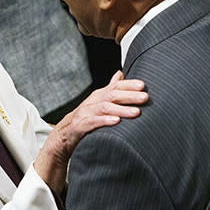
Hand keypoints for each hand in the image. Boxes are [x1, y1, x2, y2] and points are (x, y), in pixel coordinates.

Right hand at [34, 70, 147, 192]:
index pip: (115, 86)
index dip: (128, 85)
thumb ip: (110, 88)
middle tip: (145, 97)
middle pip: (112, 95)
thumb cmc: (86, 118)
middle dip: (129, 96)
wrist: (64, 135)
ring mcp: (85, 113)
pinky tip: (116, 122)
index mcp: (99, 96)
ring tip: (136, 112)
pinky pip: (93, 122)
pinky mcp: (80, 126)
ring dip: (121, 109)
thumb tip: (120, 73)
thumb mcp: (99, 101)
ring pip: (104, 108)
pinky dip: (104, 121)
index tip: (143, 85)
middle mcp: (92, 102)